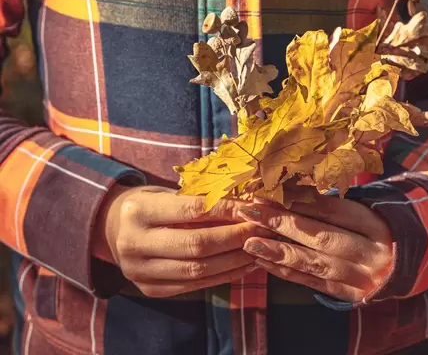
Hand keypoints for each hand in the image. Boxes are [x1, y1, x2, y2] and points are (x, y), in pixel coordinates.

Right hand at [92, 184, 271, 297]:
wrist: (112, 229)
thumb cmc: (149, 204)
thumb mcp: (166, 193)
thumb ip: (199, 200)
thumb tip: (247, 204)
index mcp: (137, 211)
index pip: (192, 210)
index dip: (227, 210)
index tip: (253, 208)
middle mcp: (133, 243)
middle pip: (196, 245)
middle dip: (235, 238)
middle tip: (261, 230)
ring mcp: (139, 271)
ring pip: (197, 270)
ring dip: (234, 261)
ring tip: (258, 249)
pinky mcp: (150, 289)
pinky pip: (194, 286)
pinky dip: (223, 276)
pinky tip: (243, 265)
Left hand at [238, 196, 391, 302]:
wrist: (411, 266)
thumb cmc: (379, 231)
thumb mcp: (367, 211)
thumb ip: (334, 205)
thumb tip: (290, 191)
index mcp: (377, 225)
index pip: (333, 211)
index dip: (298, 201)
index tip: (269, 192)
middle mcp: (371, 252)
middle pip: (321, 235)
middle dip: (282, 223)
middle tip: (250, 211)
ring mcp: (361, 277)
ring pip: (314, 263)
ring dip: (279, 251)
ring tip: (250, 240)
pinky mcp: (350, 295)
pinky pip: (313, 284)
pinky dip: (286, 272)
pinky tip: (263, 261)